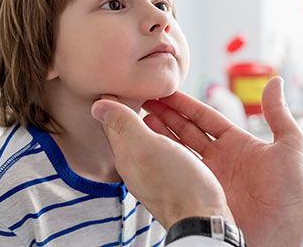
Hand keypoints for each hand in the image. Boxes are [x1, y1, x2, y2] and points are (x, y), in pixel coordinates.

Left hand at [91, 95, 231, 229]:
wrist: (205, 220)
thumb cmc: (177, 184)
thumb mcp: (146, 148)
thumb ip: (124, 125)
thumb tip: (97, 105)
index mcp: (129, 158)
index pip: (114, 126)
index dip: (113, 103)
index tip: (114, 82)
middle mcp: (142, 166)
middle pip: (132, 132)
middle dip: (131, 109)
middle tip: (132, 86)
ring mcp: (162, 173)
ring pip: (153, 137)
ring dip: (153, 117)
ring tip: (154, 98)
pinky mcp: (182, 176)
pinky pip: (171, 145)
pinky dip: (170, 130)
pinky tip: (175, 127)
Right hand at [143, 77, 302, 246]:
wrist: (287, 231)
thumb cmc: (293, 192)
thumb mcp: (290, 146)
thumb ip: (278, 114)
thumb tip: (274, 82)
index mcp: (236, 143)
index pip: (204, 118)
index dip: (185, 104)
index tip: (166, 91)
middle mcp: (219, 159)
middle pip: (185, 131)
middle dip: (165, 115)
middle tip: (144, 100)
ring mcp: (208, 178)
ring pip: (177, 151)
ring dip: (159, 135)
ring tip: (138, 120)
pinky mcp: (201, 195)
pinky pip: (178, 176)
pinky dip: (162, 162)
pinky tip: (148, 151)